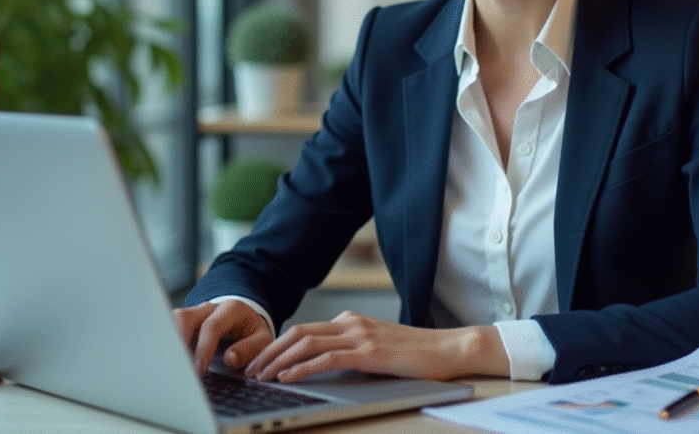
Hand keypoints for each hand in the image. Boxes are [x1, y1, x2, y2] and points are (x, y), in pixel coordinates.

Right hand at [174, 300, 274, 374]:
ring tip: (171, 365)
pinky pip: (170, 328)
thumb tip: (230, 358)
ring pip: (173, 320)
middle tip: (180, 368)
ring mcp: (195, 313)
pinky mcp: (186, 323)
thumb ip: (250, 348)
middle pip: (185, 317)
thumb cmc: (253, 331)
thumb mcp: (263, 339)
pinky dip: (169, 343)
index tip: (200, 370)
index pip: (212, 326)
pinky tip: (170, 361)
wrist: (247, 319)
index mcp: (231, 309)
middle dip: (179, 341)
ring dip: (170, 342)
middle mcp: (209, 307)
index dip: (204, 349)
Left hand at [244, 310, 507, 382]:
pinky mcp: (369, 353)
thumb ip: (352, 349)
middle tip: (249, 369)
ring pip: (306, 343)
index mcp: (351, 320)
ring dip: (278, 360)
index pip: (304, 330)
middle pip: (298, 333)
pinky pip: (326, 359)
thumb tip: (324, 364)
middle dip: (269, 351)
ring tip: (261, 376)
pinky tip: (288, 377)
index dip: (277, 345)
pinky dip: (302, 367)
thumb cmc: (415, 354)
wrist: (448, 349)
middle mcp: (351, 323)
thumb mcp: (377, 347)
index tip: (259, 361)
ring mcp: (359, 336)